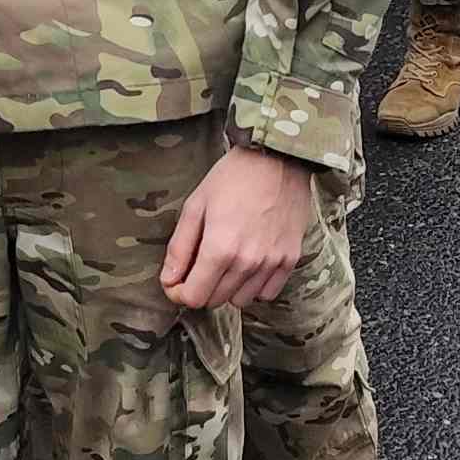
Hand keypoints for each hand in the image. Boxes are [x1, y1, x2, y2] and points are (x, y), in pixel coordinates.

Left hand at [163, 145, 315, 311]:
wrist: (277, 158)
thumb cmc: (232, 177)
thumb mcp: (195, 206)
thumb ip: (179, 248)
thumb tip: (169, 280)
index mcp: (220, 248)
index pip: (195, 297)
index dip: (179, 292)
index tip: (177, 281)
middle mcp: (247, 262)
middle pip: (216, 301)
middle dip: (201, 288)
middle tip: (198, 266)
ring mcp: (272, 263)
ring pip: (241, 301)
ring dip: (227, 288)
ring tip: (225, 262)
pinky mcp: (290, 259)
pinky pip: (267, 293)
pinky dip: (254, 286)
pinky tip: (248, 264)